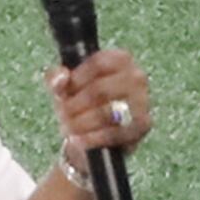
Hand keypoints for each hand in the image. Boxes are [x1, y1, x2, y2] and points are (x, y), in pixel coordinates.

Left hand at [46, 47, 154, 167]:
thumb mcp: (66, 87)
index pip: (98, 63)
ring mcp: (142, 101)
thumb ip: (57, 78)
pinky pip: (115, 133)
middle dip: (76, 104)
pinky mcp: (142, 125)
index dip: (77, 79)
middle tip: (62, 113)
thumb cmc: (82, 102)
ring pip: (107, 113)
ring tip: (68, 128)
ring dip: (82, 123)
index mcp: (120, 59)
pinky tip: (78, 141)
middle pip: (100, 89)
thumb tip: (61, 78)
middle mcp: (136, 77)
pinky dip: (93, 138)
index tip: (64, 92)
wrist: (98, 134)